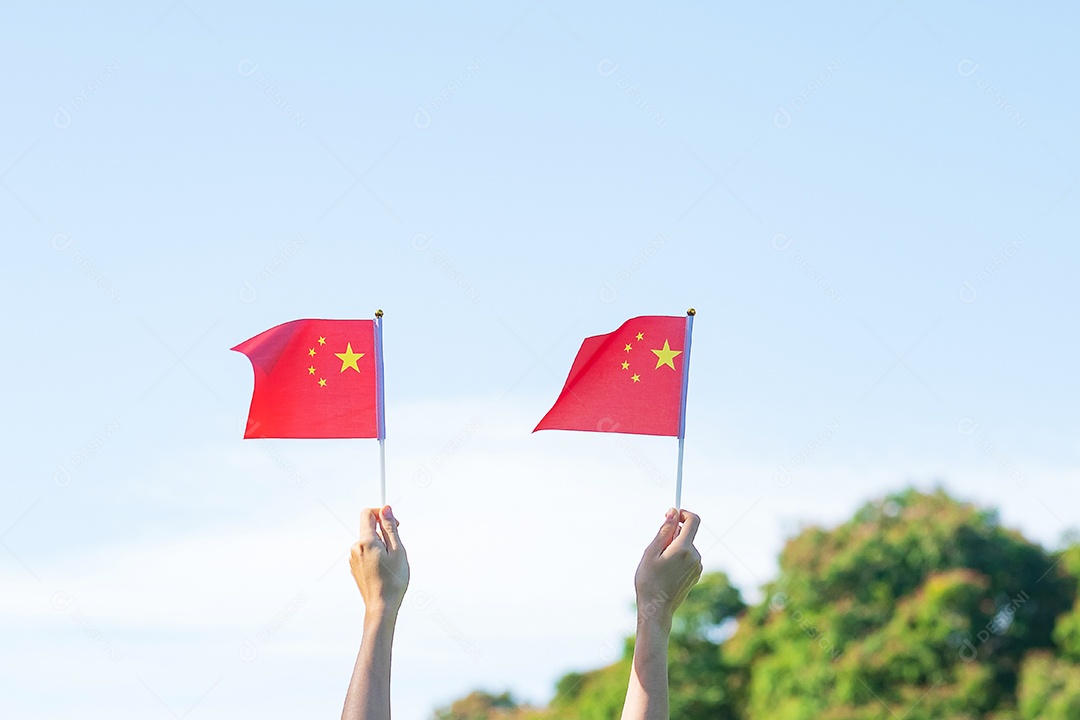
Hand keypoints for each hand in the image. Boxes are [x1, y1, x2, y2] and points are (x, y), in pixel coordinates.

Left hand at [349, 506, 408, 615]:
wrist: (381, 606)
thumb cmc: (393, 580)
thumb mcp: (397, 550)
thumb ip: (390, 527)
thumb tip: (385, 509)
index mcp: (366, 541)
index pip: (367, 514)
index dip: (381, 513)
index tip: (394, 523)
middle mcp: (356, 548)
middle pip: (369, 529)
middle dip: (384, 533)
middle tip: (397, 549)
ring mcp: (353, 559)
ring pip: (369, 543)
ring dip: (381, 546)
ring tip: (391, 563)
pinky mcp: (355, 568)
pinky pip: (366, 554)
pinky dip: (376, 556)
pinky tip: (384, 570)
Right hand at [633, 508, 701, 624]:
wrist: (656, 609)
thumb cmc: (649, 581)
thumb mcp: (651, 553)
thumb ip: (664, 531)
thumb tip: (673, 512)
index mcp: (684, 549)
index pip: (693, 520)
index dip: (683, 513)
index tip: (671, 515)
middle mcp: (695, 557)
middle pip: (688, 534)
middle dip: (673, 534)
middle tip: (657, 549)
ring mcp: (697, 567)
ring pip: (687, 546)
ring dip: (674, 548)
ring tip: (660, 564)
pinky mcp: (696, 574)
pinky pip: (688, 558)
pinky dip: (678, 558)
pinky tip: (666, 572)